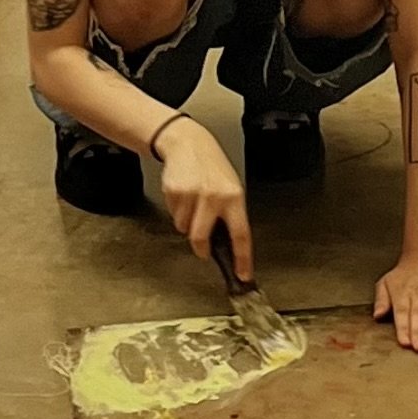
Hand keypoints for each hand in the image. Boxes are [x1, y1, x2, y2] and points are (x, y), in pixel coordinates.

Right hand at [155, 116, 252, 280]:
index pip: (240, 234)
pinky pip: (174, 215)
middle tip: (202, 248)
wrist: (188, 143)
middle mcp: (214, 197)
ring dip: (187, 222)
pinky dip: (177, 211)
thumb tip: (229, 244)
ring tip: (194, 203)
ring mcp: (192, 194)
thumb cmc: (212, 167)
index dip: (242, 258)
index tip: (243, 275)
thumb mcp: (231, 186)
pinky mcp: (174, 192)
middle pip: (201, 237)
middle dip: (200, 248)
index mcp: (233, 197)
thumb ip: (230, 213)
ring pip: (184, 228)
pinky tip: (184, 195)